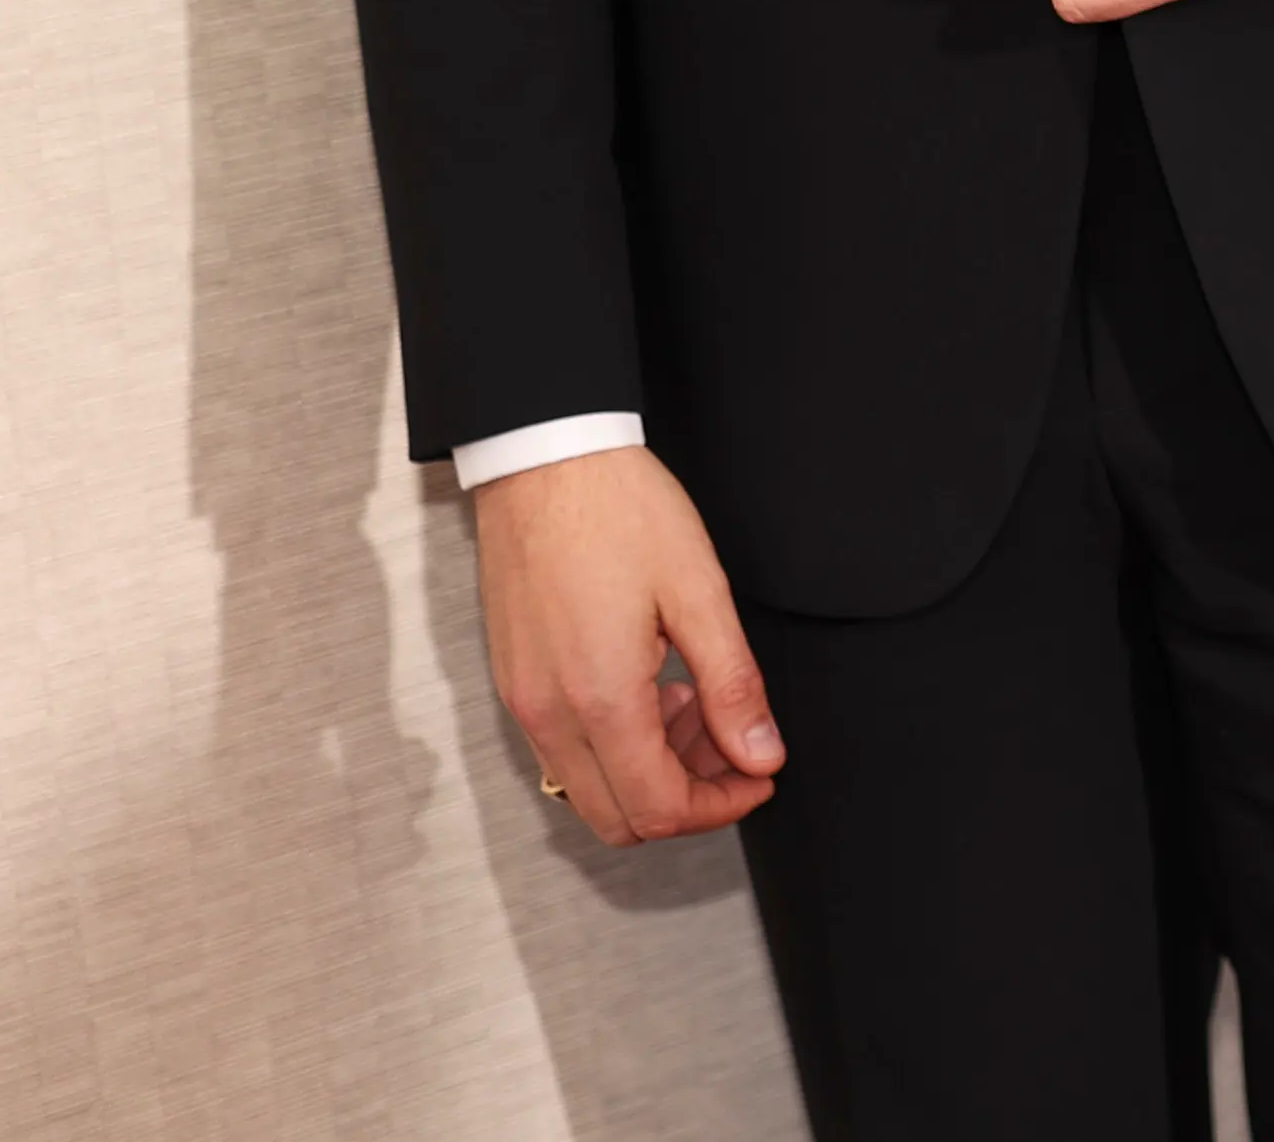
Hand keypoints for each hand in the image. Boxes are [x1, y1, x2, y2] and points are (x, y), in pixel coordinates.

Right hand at [470, 445, 783, 844]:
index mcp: (600, 698)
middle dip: (686, 799)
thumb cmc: (619, 508)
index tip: (758, 774)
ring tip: (696, 704)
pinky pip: (563, 749)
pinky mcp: (513, 681)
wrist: (544, 456)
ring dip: (650, 771)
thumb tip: (761, 755)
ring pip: (589, 788)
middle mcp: (549, 714)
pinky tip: (651, 686)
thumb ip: (732, 685)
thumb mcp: (698, 591)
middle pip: (618, 818)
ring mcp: (523, 700)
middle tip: (732, 747)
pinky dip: (613, 744)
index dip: (720, 807)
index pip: (659, 809)